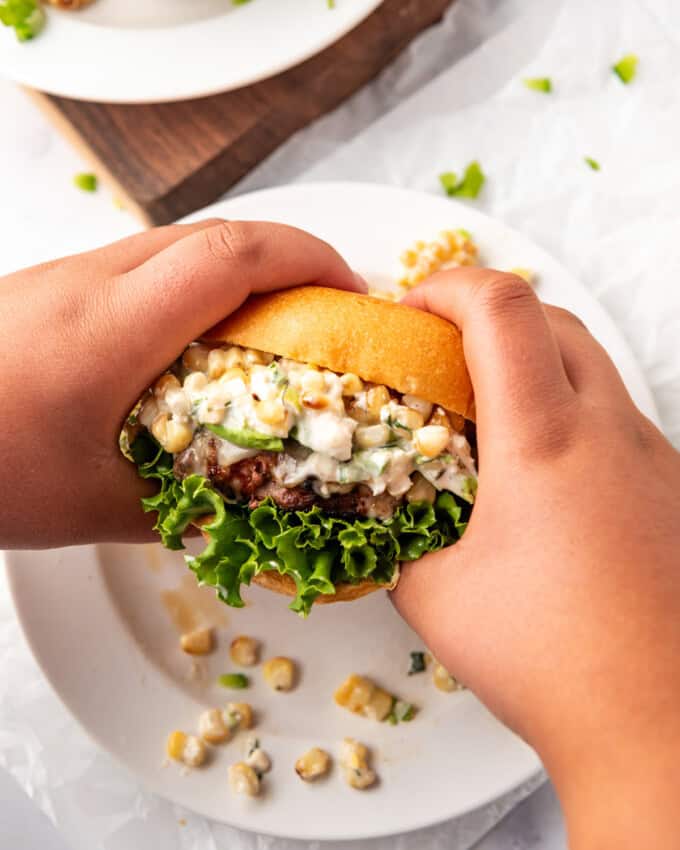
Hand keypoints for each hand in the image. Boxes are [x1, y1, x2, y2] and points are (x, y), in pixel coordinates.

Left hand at [0, 219, 362, 548]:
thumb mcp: (92, 506)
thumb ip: (184, 504)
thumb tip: (248, 510)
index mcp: (113, 327)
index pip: (232, 256)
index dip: (307, 260)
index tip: (352, 293)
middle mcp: (95, 281)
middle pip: (216, 234)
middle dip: (290, 259)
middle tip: (328, 313)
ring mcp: (70, 276)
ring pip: (182, 244)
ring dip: (244, 271)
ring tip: (277, 329)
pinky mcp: (53, 287)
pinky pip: (147, 266)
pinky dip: (199, 287)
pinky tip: (200, 343)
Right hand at [391, 269, 679, 848]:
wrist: (658, 725)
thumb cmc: (551, 662)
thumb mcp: (435, 595)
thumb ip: (398, 537)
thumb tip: (382, 517)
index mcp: (544, 440)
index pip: (502, 308)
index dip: (448, 285)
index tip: (411, 308)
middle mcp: (609, 431)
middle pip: (551, 316)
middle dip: (487, 313)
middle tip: (441, 352)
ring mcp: (652, 456)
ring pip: (590, 362)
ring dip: (533, 360)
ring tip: (487, 408)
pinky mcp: (670, 486)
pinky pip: (615, 414)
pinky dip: (569, 408)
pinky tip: (542, 470)